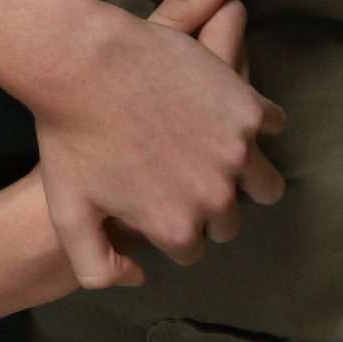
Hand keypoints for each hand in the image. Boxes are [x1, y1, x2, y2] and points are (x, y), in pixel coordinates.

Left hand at [29, 0, 286, 289]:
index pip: (193, 248)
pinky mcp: (249, 109)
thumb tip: (139, 279)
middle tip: (183, 174)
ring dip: (247, 174)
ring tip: (219, 156)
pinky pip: (273, 126)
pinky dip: (258, 122)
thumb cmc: (69, 135)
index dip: (174, 227)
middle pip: (229, 221)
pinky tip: (229, 115)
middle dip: (209, 205)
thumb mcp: (69, 213)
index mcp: (175, 227)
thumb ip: (97, 266)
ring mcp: (236, 152)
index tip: (160, 202)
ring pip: (264, 183)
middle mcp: (214, 198)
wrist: (84, 62)